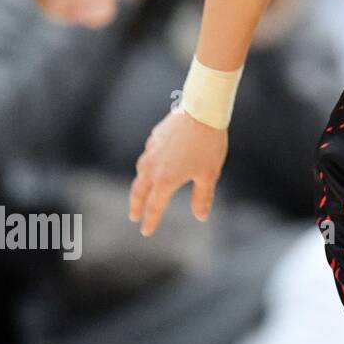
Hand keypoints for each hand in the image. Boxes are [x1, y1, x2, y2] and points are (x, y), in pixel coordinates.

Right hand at [130, 108, 228, 236]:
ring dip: (139, 186)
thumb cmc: (209, 145)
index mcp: (165, 180)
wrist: (202, 112)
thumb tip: (200, 216)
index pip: (154, 207)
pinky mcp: (154, 138)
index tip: (146, 231)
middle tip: (134, 216)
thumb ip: (202, 197)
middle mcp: (152, 167)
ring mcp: (150, 151)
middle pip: (139, 191)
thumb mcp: (209, 174)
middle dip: (136, 206)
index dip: (150, 220)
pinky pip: (148, 156)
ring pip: (140, 172)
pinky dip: (148, 166)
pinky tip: (155, 164)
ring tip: (142, 192)